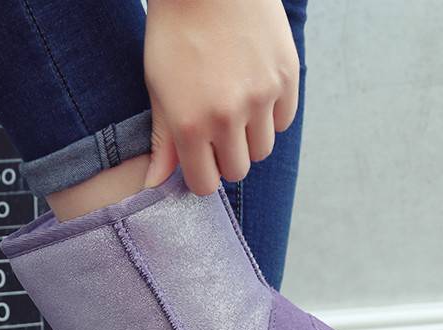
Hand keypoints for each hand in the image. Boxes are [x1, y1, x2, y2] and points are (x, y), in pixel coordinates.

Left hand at [144, 0, 299, 194]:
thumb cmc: (175, 33)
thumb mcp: (158, 88)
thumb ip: (163, 141)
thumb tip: (156, 184)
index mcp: (190, 124)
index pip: (206, 184)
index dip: (202, 174)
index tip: (200, 159)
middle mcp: (228, 117)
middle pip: (238, 170)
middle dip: (226, 158)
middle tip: (217, 133)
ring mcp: (261, 97)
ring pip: (263, 150)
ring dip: (250, 139)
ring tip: (235, 109)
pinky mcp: (286, 77)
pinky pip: (283, 121)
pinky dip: (270, 116)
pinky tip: (254, 91)